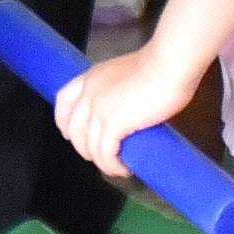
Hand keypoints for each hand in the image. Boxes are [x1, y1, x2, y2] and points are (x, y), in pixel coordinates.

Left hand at [54, 43, 204, 174]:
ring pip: (89, 146)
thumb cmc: (161, 65)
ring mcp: (99, 109)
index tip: (71, 135)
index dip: (64, 122)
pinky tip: (125, 168)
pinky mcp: (113, 123)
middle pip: (74, 129)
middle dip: (85, 148)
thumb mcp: (128, 73)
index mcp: (91, 77)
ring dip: (102, 162)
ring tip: (118, 168)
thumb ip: (120, 89)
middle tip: (102, 157)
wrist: (170, 64)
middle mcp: (89, 93)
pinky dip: (113, 166)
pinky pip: (105, 154)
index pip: (63, 101)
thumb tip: (128, 109)